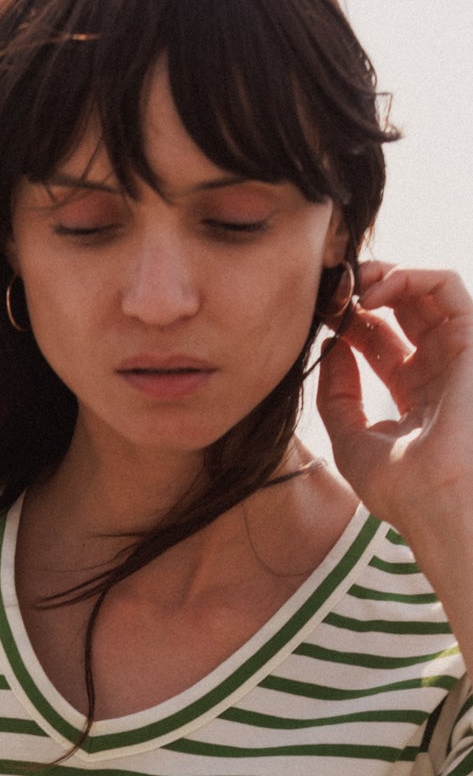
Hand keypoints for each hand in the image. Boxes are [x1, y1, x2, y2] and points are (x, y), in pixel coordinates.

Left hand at [316, 261, 472, 542]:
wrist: (434, 499)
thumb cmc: (398, 485)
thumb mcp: (349, 439)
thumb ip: (337, 395)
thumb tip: (331, 349)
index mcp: (413, 394)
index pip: (380, 342)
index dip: (348, 323)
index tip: (318, 319)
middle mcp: (437, 370)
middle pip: (401, 311)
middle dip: (364, 291)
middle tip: (333, 291)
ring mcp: (455, 354)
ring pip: (425, 291)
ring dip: (385, 276)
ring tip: (352, 284)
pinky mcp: (470, 340)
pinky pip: (447, 285)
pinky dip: (410, 276)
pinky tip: (375, 293)